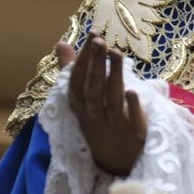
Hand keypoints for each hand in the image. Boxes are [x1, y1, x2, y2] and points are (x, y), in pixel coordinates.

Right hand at [56, 35, 146, 176]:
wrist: (115, 159)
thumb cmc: (98, 119)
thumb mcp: (83, 98)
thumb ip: (73, 70)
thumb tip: (61, 43)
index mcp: (80, 105)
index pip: (77, 80)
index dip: (83, 59)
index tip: (92, 35)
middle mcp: (93, 114)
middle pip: (93, 87)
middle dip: (95, 63)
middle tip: (99, 40)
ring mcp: (113, 123)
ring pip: (111, 98)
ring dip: (113, 75)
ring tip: (116, 52)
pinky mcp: (133, 130)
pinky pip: (131, 117)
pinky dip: (131, 105)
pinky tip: (132, 90)